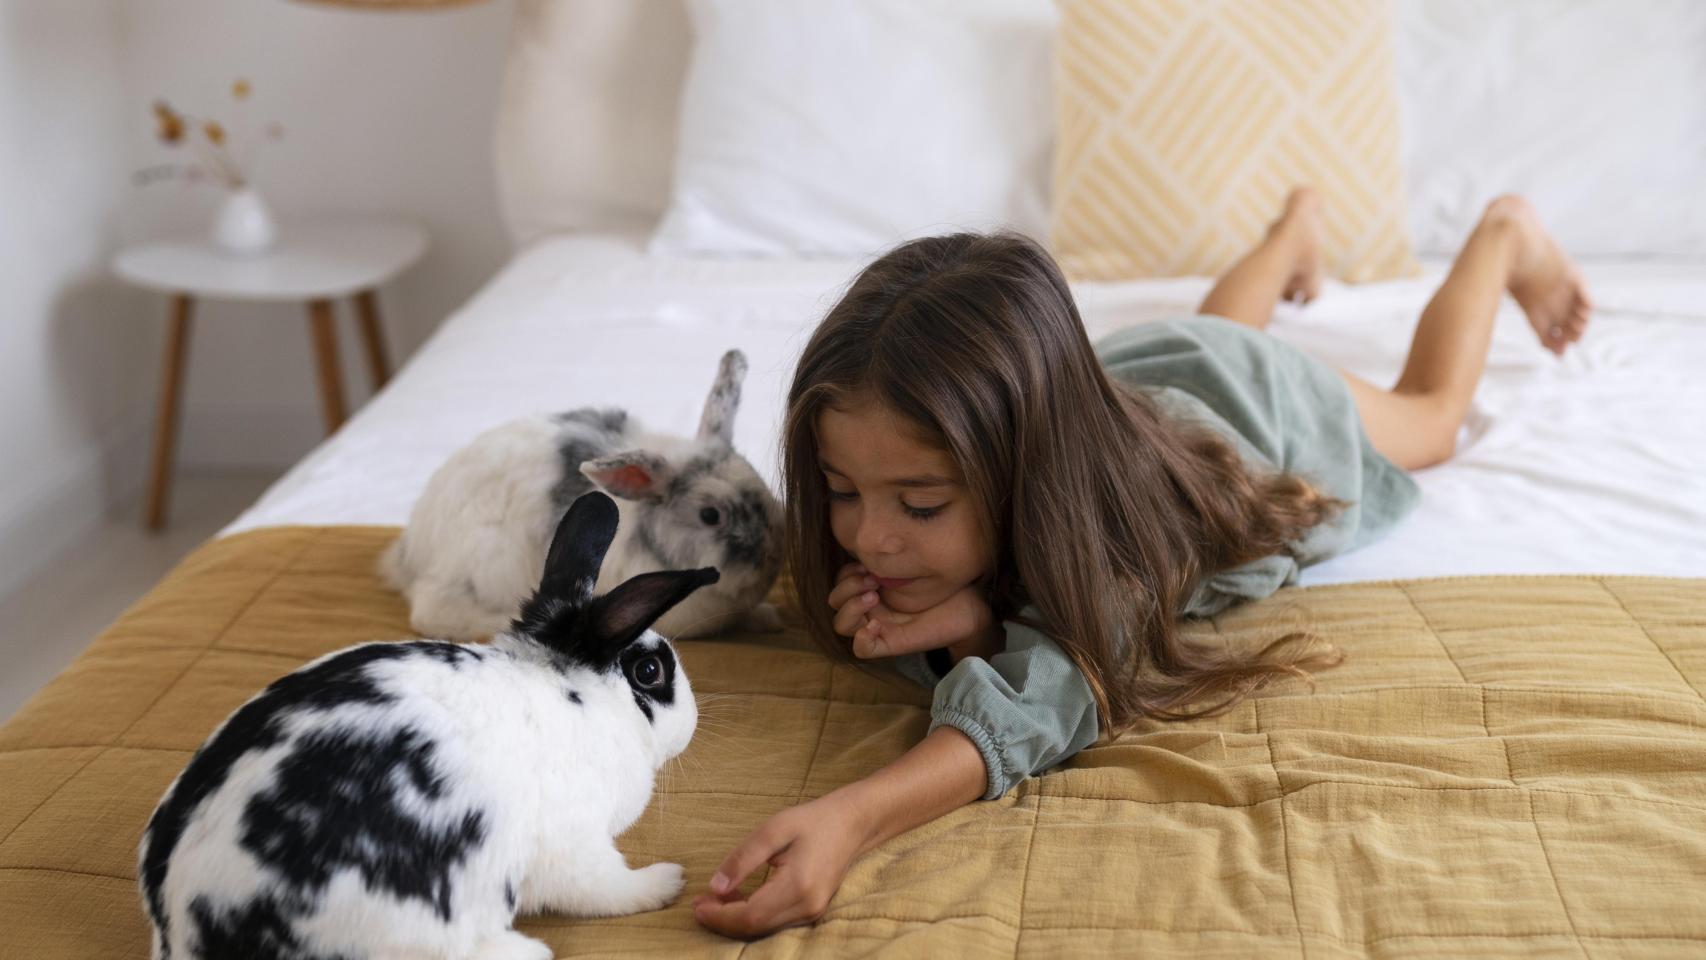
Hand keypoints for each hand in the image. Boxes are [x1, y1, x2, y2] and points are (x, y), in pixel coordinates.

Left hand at [692, 792, 867, 937]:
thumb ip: (743, 858)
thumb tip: (715, 887)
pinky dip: (751, 916)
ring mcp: (812, 911)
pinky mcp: (812, 910)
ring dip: (735, 920)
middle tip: (699, 903)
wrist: (852, 823)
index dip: (720, 915)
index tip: (696, 904)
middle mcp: (807, 905)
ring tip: (713, 900)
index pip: (750, 915)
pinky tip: (737, 900)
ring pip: (764, 929)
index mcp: (798, 884)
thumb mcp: (773, 829)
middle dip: (723, 920)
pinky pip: (775, 922)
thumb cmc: (812, 821)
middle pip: (755, 928)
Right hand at [829, 565, 997, 660]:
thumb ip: (888, 557)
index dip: (845, 574)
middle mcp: (871, 609)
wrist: (969, 606)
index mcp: (872, 589)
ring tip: (874, 596)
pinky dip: (862, 638)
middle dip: (847, 588)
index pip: (840, 583)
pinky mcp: (891, 645)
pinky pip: (861, 650)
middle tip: (873, 580)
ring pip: (841, 625)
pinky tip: (876, 625)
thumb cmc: (943, 582)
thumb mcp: (911, 565)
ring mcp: (878, 627)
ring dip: (851, 608)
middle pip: (834, 602)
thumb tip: (870, 541)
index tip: (866, 564)